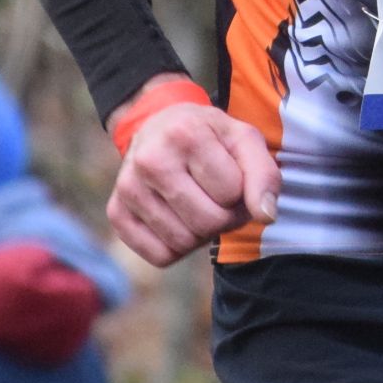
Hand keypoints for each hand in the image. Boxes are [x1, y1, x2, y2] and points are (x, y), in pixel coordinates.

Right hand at [106, 98, 279, 264]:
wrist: (158, 126)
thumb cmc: (209, 137)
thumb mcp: (243, 140)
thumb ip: (264, 175)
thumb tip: (266, 216)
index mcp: (185, 134)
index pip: (231, 192)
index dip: (241, 193)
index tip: (233, 179)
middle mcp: (150, 159)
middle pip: (207, 222)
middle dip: (224, 217)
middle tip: (219, 198)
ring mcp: (128, 187)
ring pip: (184, 243)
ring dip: (201, 234)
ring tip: (198, 205)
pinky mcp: (116, 212)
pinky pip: (160, 257)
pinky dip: (178, 248)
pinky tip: (177, 219)